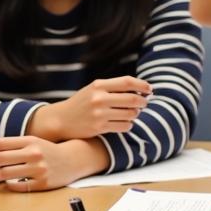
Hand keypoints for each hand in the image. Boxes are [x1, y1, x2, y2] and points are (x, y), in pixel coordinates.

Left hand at [0, 136, 98, 191]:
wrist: (73, 159)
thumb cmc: (48, 150)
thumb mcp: (32, 141)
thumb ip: (13, 144)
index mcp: (29, 141)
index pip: (0, 143)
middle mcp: (33, 154)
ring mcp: (38, 170)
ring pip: (5, 174)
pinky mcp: (41, 184)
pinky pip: (16, 186)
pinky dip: (9, 184)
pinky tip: (9, 180)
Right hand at [27, 76, 151, 140]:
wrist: (61, 120)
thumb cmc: (81, 104)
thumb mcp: (93, 90)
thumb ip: (113, 88)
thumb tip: (140, 90)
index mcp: (98, 85)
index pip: (127, 82)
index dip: (142, 85)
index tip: (150, 90)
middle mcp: (99, 98)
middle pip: (133, 99)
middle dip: (143, 102)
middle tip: (144, 104)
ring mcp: (99, 113)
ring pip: (131, 114)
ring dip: (135, 115)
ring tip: (130, 114)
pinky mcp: (99, 127)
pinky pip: (125, 126)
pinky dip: (128, 125)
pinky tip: (123, 123)